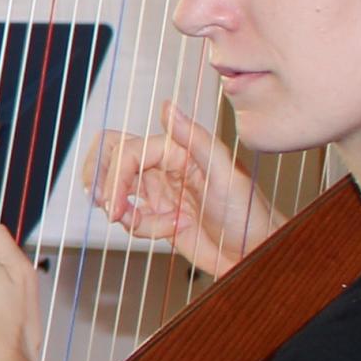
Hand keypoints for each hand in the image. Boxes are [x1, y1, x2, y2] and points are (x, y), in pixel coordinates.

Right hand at [85, 100, 279, 276]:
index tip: (114, 203)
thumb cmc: (250, 214)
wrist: (256, 253)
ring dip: (123, 211)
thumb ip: (195, 139)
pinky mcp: (158, 217)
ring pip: (116, 191)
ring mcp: (160, 192)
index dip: (115, 175)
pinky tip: (171, 230)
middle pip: (112, 159)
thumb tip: (167, 106)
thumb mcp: (226, 175)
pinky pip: (130, 217)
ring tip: (145, 224)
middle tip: (110, 207)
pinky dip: (140, 228)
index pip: (128, 152)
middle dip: (104, 182)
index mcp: (178, 150)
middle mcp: (165, 167)